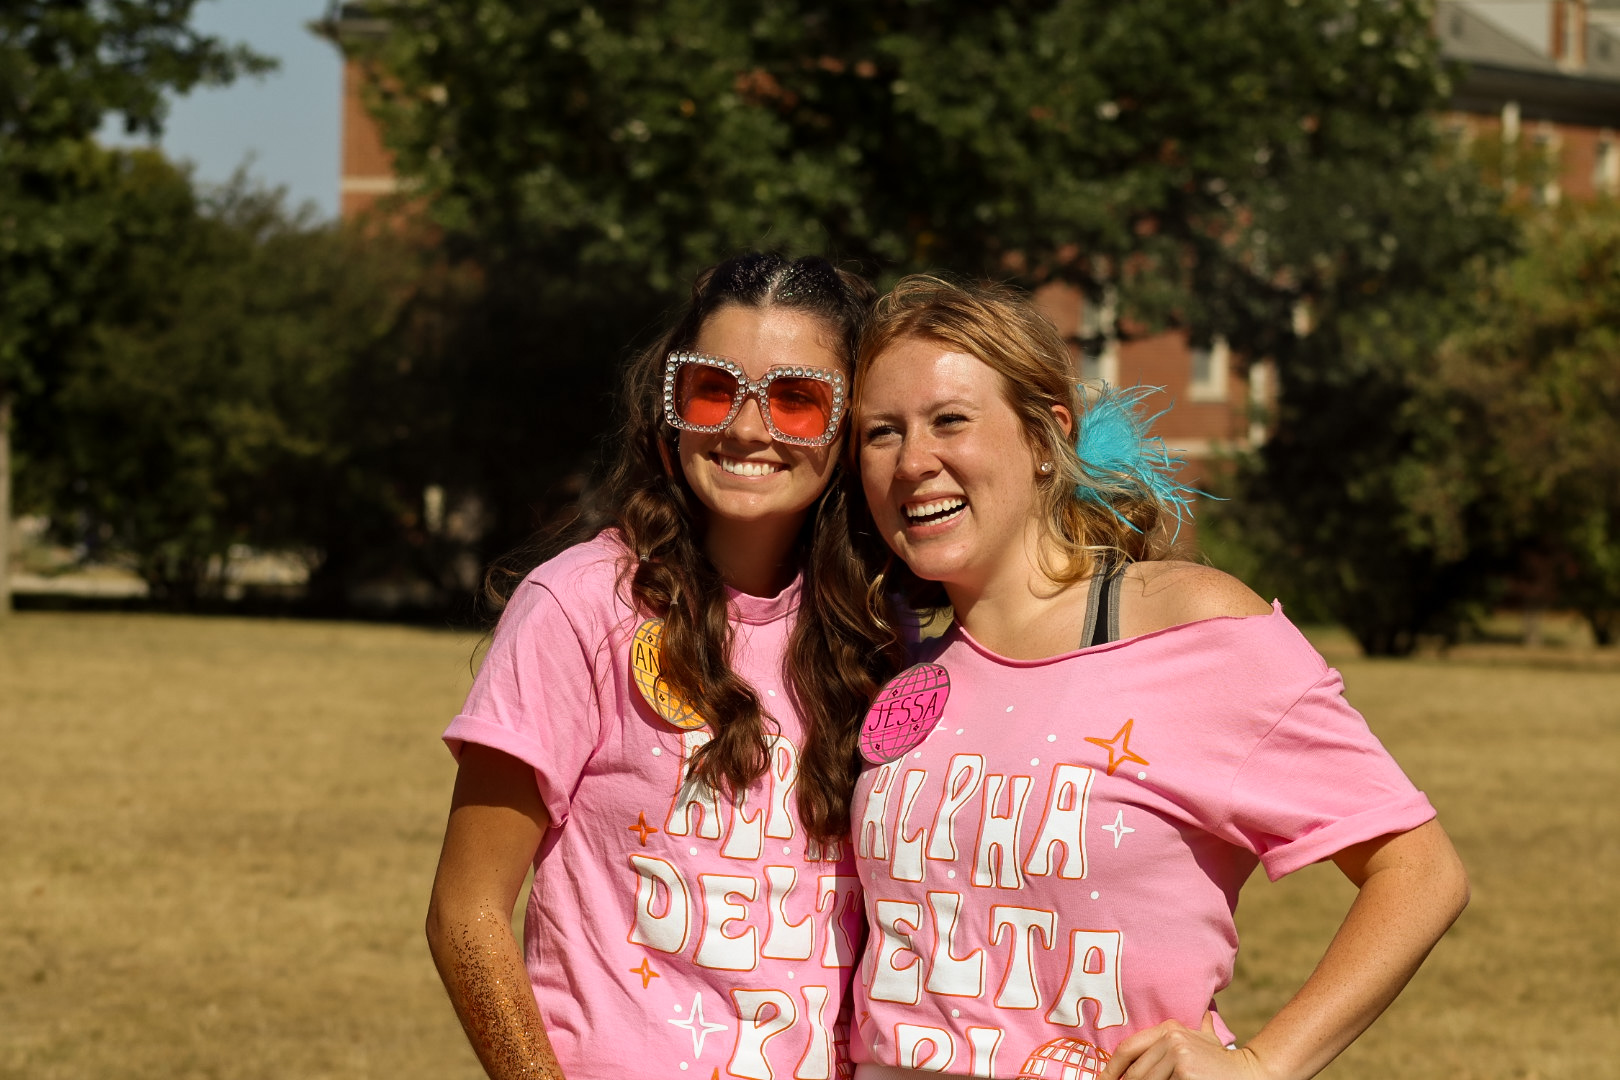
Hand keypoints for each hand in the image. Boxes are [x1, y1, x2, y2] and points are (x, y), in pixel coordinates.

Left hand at [1097, 1013, 1267, 1079]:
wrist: (1249, 1074)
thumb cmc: (1222, 1063)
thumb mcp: (1206, 1039)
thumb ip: (1199, 1026)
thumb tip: (1204, 1014)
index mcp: (1169, 1028)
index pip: (1128, 1048)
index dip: (1110, 1068)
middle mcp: (1171, 1038)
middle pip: (1134, 1072)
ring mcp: (1178, 1055)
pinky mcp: (1185, 1072)